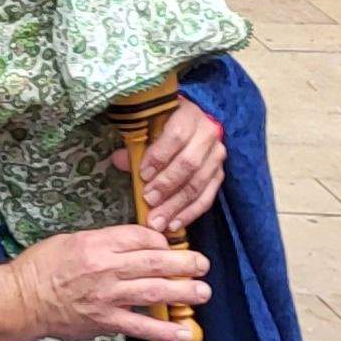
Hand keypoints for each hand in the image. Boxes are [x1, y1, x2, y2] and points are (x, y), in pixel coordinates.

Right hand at [6, 225, 210, 340]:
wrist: (21, 299)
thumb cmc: (42, 266)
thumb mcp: (72, 240)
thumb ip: (105, 241)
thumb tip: (136, 246)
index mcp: (97, 243)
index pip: (141, 236)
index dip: (161, 240)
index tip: (169, 246)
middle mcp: (105, 267)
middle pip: (155, 261)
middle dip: (184, 262)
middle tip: (202, 264)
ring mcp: (108, 296)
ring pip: (154, 292)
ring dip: (183, 292)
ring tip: (203, 291)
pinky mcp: (106, 321)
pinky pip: (141, 328)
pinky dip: (165, 332)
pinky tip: (186, 334)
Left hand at [115, 106, 226, 233]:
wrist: (188, 121)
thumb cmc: (161, 122)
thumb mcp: (148, 124)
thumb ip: (135, 143)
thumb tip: (121, 160)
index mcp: (189, 115)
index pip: (176, 136)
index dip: (160, 156)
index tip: (143, 174)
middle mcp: (208, 134)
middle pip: (189, 163)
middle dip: (167, 185)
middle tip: (148, 201)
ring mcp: (216, 156)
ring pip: (198, 184)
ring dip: (177, 205)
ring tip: (158, 221)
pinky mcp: (219, 175)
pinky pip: (207, 198)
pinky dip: (190, 214)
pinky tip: (174, 225)